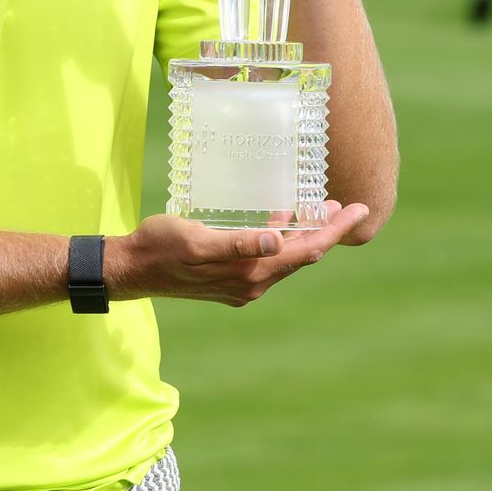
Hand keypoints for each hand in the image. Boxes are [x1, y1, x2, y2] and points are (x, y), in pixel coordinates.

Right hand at [107, 201, 369, 305]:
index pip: (305, 250)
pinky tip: (280, 223)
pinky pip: (268, 261)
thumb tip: (277, 241)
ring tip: (319, 210)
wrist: (132, 269)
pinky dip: (282, 241)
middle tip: (346, 205)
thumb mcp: (197, 240)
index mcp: (250, 274)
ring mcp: (242, 285)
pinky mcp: (230, 281)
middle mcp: (253, 284)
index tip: (359, 210)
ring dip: (305, 235)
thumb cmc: (161, 247)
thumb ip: (237, 243)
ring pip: (287, 259)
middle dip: (326, 231)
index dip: (335, 230)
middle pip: (302, 256)